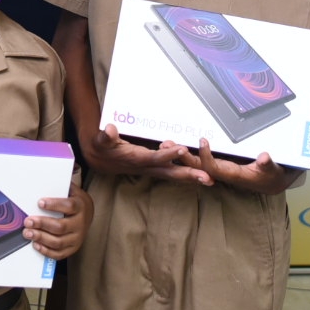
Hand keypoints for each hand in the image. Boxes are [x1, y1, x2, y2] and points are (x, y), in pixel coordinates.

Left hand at [24, 181, 92, 259]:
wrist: (88, 215)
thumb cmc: (75, 202)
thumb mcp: (72, 191)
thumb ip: (61, 187)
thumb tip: (43, 177)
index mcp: (80, 206)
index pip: (68, 206)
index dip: (54, 205)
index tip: (40, 203)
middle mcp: (80, 223)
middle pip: (60, 226)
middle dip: (42, 224)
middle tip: (28, 221)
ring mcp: (77, 238)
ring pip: (58, 242)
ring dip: (41, 238)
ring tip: (28, 233)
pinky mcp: (73, 248)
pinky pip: (59, 254)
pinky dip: (46, 251)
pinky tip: (36, 244)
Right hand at [82, 125, 210, 185]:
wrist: (100, 159)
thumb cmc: (102, 147)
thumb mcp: (100, 140)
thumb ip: (105, 136)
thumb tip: (110, 129)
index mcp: (136, 159)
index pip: (154, 158)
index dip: (168, 155)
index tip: (182, 148)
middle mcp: (146, 167)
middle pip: (170, 172)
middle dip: (188, 175)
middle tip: (207, 177)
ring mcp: (150, 169)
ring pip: (173, 174)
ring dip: (191, 177)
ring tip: (210, 180)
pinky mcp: (153, 168)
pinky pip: (171, 172)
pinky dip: (184, 174)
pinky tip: (198, 176)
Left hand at [175, 139, 296, 194]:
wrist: (268, 181)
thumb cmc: (270, 174)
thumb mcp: (272, 169)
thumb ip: (268, 164)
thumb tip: (264, 158)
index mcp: (232, 175)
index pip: (215, 168)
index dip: (207, 157)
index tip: (202, 141)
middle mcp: (221, 174)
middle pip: (198, 167)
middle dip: (183, 157)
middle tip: (169, 146)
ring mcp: (216, 170)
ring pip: (194, 164)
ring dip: (179, 155)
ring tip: (164, 144)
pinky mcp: (215, 165)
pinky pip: (197, 161)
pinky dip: (185, 154)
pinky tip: (173, 147)